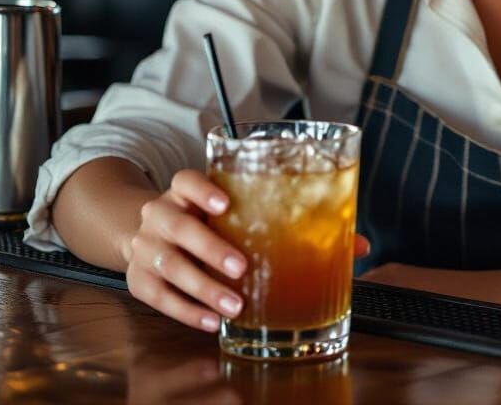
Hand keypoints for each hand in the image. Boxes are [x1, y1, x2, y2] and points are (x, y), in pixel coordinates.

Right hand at [125, 168, 370, 330]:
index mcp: (186, 190)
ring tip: (234, 303)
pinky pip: (159, 297)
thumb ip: (293, 220)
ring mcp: (146, 247)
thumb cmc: (211, 220)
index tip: (227, 200)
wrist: (146, 235)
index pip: (186, 179)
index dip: (204, 188)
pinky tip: (211, 321)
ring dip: (203, 286)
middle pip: (179, 226)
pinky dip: (186, 311)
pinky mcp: (139, 280)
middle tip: (241, 266)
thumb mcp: (238, 210)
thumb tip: (361, 244)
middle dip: (210, 246)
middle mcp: (161, 214)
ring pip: (169, 265)